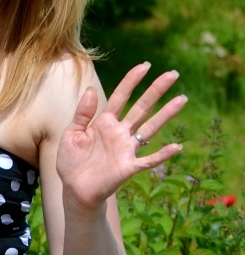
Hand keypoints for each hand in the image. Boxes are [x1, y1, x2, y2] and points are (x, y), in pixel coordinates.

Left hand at [57, 63, 186, 210]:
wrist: (74, 188)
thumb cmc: (71, 161)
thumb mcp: (71, 133)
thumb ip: (82, 114)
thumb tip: (91, 90)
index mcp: (104, 122)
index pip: (121, 97)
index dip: (131, 81)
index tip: (144, 66)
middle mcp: (120, 132)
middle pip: (141, 108)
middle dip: (156, 91)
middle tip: (172, 74)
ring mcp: (126, 149)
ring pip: (150, 128)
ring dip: (166, 114)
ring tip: (182, 99)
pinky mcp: (128, 167)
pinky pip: (148, 160)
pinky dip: (162, 155)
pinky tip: (176, 147)